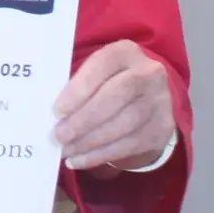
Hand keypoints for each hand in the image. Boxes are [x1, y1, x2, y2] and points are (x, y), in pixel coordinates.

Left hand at [55, 39, 176, 173]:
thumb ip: (76, 84)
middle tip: (60, 136)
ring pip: (126, 124)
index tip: (59, 110)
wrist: (147, 94)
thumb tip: (52, 113)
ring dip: (91, 141)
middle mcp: (149, 73)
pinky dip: (102, 155)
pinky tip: (80, 160)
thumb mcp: (95, 71)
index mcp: (125, 52)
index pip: (103, 65)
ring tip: (67, 150)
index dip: (80, 88)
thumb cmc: (107, 80)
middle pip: (117, 96)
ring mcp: (160, 102)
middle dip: (85, 119)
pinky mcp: (162, 128)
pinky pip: (131, 145)